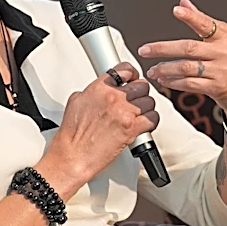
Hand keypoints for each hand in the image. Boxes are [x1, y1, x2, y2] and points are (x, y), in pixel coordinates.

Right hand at [35, 62, 158, 196]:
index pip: (124, 69)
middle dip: (140, 93)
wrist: (73, 156)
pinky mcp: (132, 129)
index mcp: (99, 88)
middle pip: (141, 85)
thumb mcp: (76, 102)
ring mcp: (124, 113)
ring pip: (150, 101)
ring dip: (146, 108)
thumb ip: (92, 91)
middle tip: (135, 101)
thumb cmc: (72, 135)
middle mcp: (113, 98)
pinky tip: (144, 125)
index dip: (132, 74)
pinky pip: (153, 118)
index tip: (133, 78)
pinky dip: (151, 122)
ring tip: (137, 115)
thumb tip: (99, 89)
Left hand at [138, 0, 226, 130]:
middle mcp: (222, 52)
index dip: (191, 17)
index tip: (176, 10)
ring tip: (151, 70)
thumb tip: (183, 2)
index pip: (206, 24)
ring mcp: (219, 71)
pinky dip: (173, 82)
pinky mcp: (216, 87)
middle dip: (163, 48)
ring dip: (165, 68)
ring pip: (186, 68)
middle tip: (144, 50)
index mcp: (223, 37)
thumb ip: (200, 20)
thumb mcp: (220, 37)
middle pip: (189, 48)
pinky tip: (163, 79)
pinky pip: (190, 84)